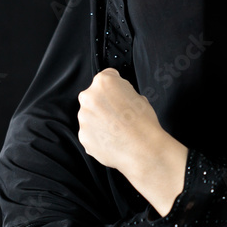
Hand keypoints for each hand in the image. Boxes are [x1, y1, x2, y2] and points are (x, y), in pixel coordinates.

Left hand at [77, 68, 186, 215]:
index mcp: (103, 82)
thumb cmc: (144, 123)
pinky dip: (98, 136)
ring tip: (117, 129)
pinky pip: (89, 133)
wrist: (143, 149)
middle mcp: (89, 97)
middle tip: (119, 115)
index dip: (115, 87)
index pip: (106, 77)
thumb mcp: (139, 96)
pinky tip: (112, 139)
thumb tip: (119, 96)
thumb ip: (122, 92)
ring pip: (90, 116)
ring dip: (99, 121)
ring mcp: (83, 117)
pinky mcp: (83, 136)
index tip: (118, 94)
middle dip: (104, 104)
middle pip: (94, 97)